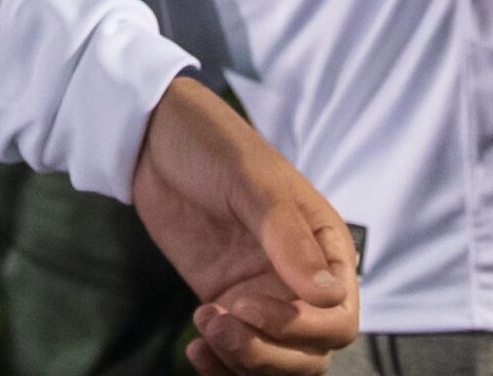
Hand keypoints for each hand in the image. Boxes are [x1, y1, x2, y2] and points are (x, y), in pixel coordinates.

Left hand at [131, 77, 359, 373]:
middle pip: (310, 351)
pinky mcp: (225, 301)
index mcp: (325, 247)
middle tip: (220, 325)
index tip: (246, 305)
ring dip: (244, 361)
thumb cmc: (214, 145)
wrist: (154, 138)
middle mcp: (301, 278)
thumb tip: (329, 296)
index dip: (299, 327)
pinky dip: (223, 364)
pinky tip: (196, 350)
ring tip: (204, 327)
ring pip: (277, 359)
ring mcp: (263, 293)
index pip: (338, 318)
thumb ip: (287, 237)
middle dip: (268, 353)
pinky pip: (238, 351)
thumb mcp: (253, 182)